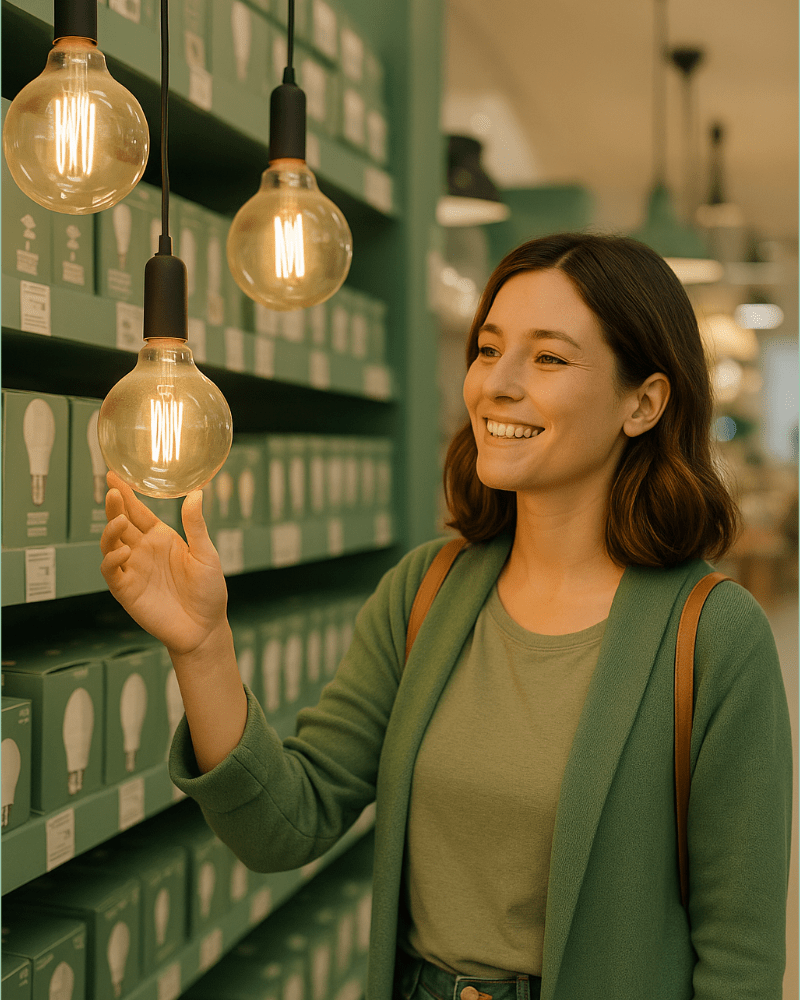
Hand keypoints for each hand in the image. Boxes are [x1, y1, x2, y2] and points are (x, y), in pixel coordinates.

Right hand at [100, 471, 228, 655]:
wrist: (205, 627)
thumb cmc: (209, 590)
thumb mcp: (206, 554)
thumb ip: (195, 526)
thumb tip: (195, 493)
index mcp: (161, 538)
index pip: (138, 511)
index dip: (126, 494)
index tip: (114, 474)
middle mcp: (144, 550)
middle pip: (121, 523)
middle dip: (113, 506)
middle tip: (112, 491)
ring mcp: (133, 570)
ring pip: (110, 544)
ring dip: (110, 531)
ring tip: (120, 521)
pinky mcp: (127, 591)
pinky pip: (111, 572)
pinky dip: (112, 560)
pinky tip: (123, 552)